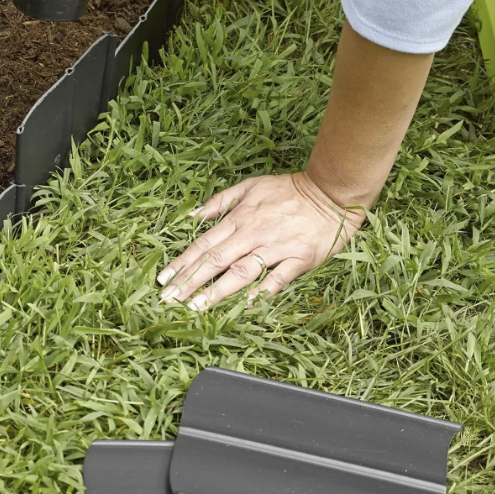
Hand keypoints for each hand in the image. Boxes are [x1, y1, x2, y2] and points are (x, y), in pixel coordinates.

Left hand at [156, 172, 365, 310]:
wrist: (330, 193)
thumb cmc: (288, 191)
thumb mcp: (250, 186)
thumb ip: (220, 201)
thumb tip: (191, 217)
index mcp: (240, 218)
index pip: (204, 244)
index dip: (183, 262)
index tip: (164, 279)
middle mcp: (254, 233)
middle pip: (216, 260)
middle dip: (191, 281)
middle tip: (170, 299)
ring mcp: (276, 247)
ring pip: (242, 271)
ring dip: (217, 291)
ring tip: (197, 307)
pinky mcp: (299, 259)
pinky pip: (278, 278)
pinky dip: (263, 292)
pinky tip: (247, 305)